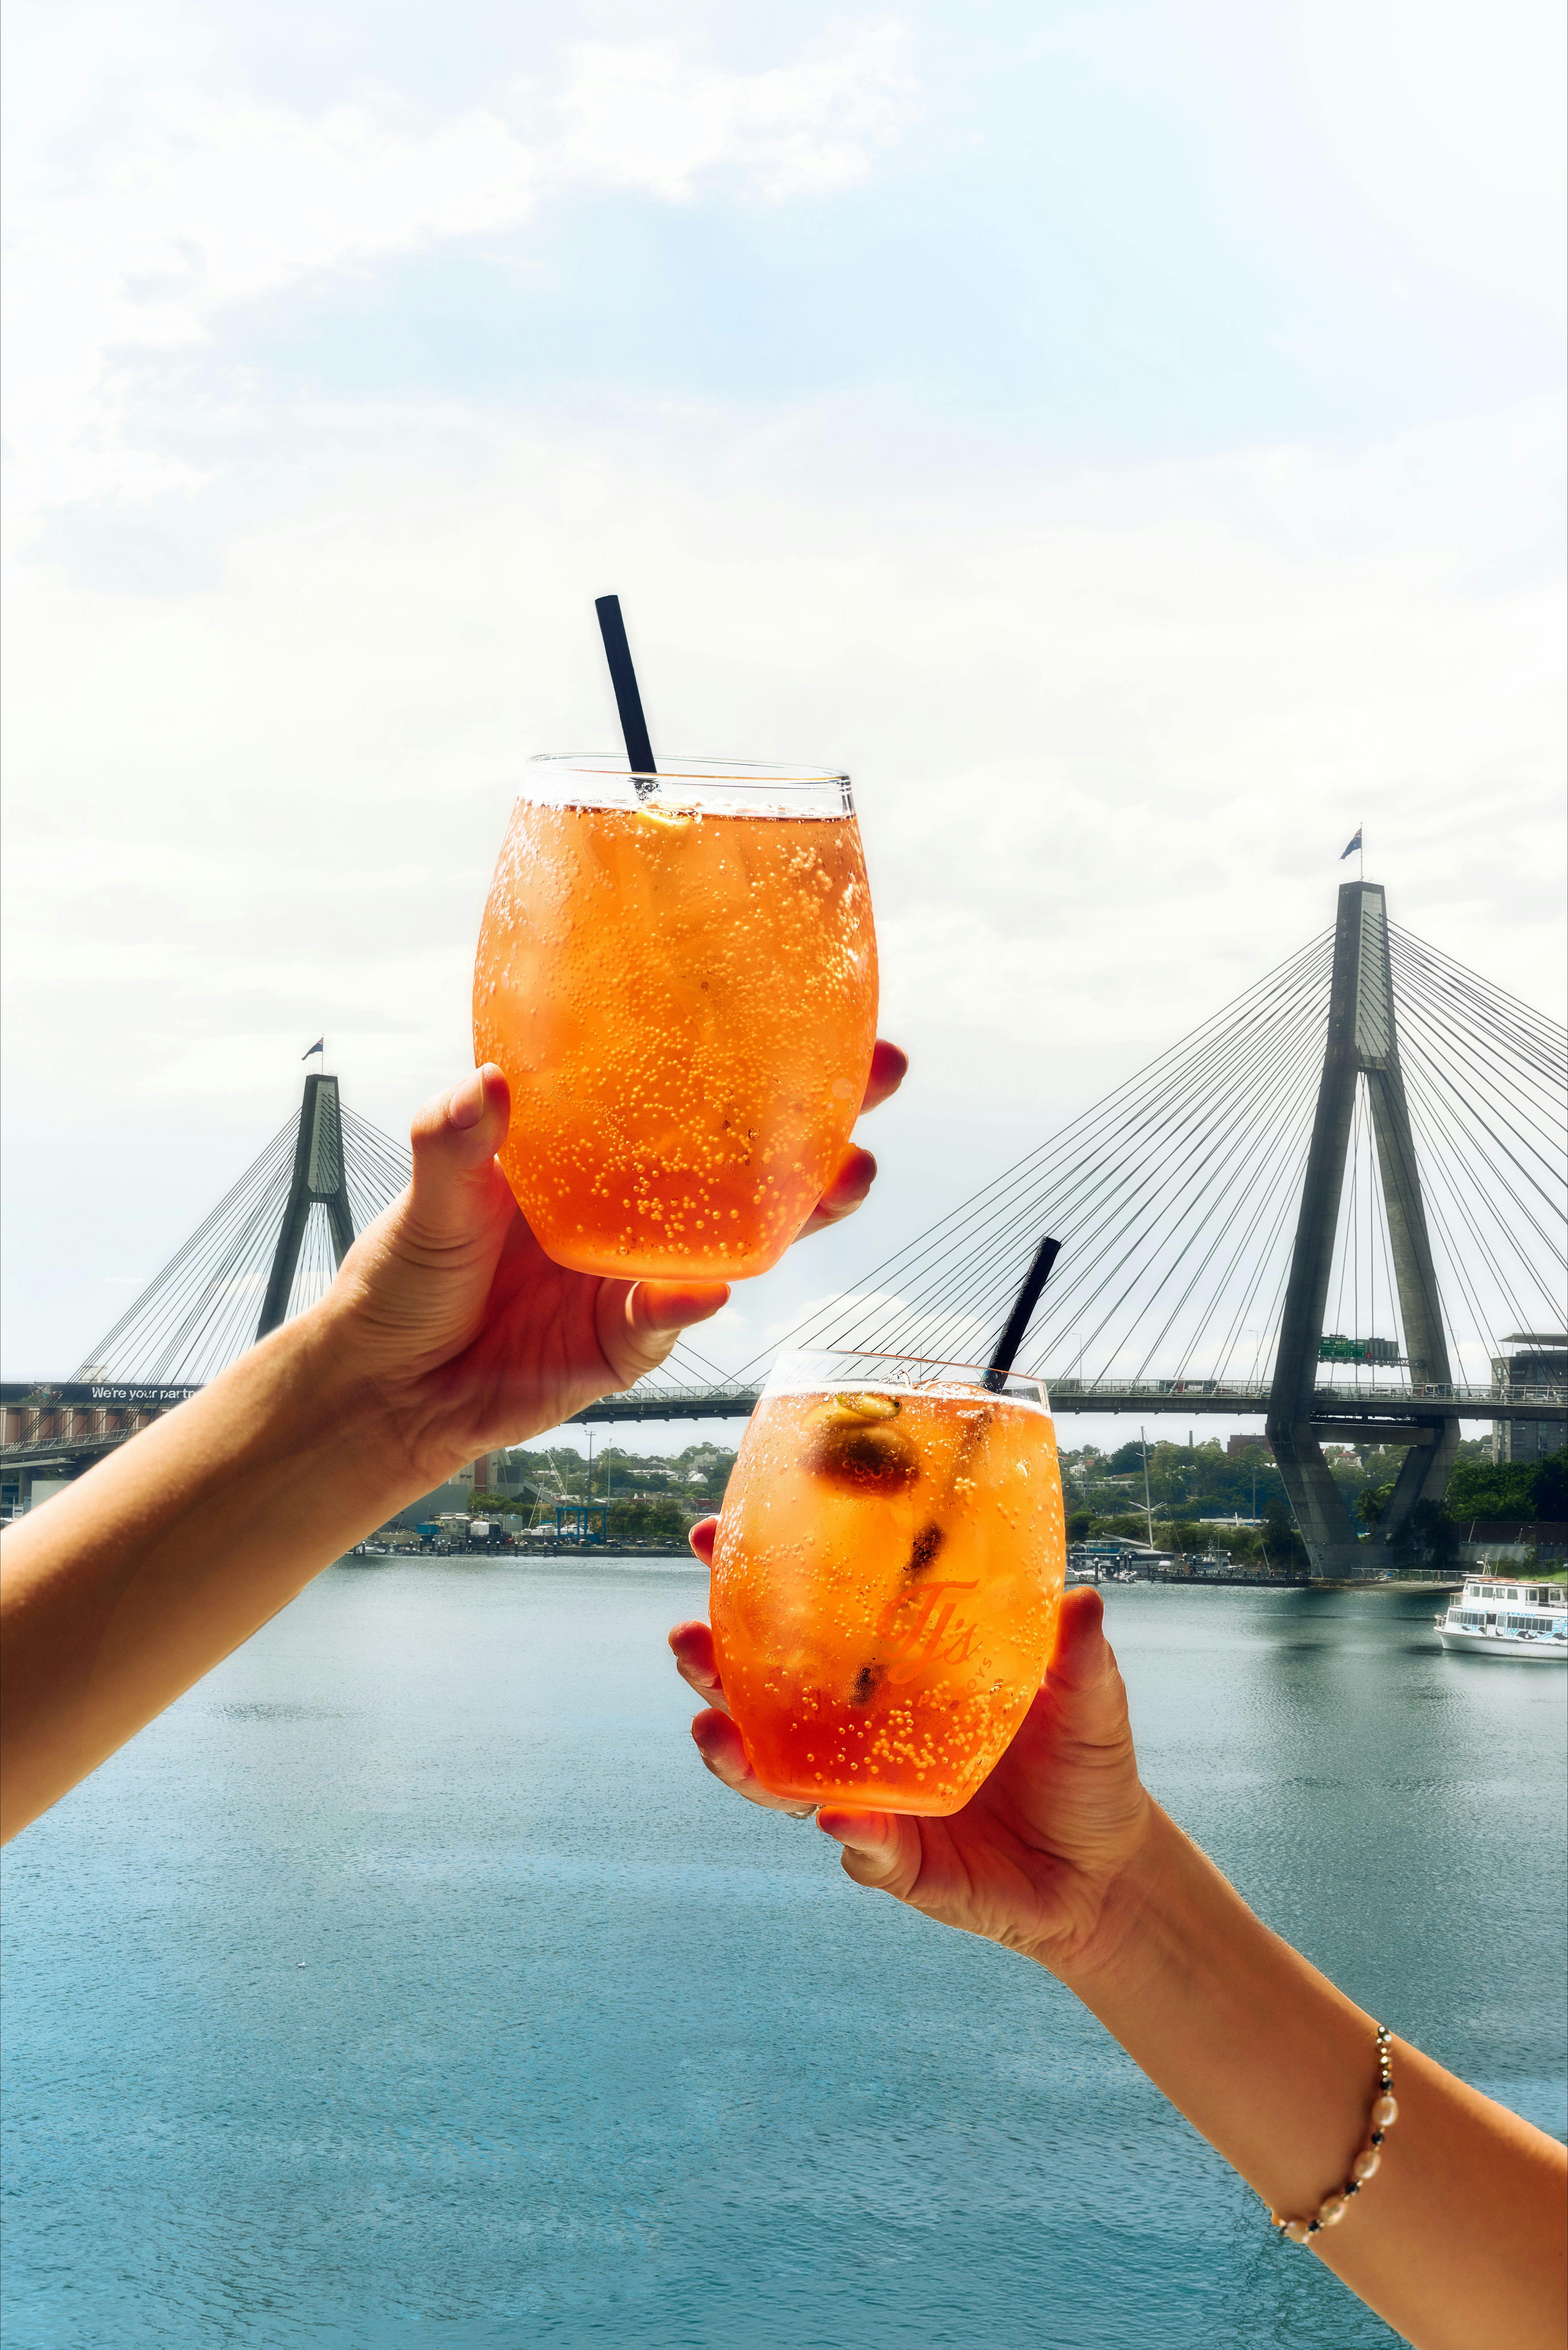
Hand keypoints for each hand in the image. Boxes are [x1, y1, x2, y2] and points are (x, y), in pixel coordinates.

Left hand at [316, 1043, 907, 1488]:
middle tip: (878, 1081)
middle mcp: (635, 1212)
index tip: (822, 1014)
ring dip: (797, 1211)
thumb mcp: (429, 1193)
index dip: (759, 1060)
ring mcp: (640, 1278)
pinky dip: (686, 1305)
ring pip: (740, 1241)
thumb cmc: (406, 1274)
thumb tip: (487, 1083)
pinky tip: (706, 1292)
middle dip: (823, 1124)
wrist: (383, 1381)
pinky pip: (671, 1321)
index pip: (691, 1097)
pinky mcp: (627, 1344)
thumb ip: (455, 1140)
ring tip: (847, 1180)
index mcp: (596, 1156)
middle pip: (750, 1164)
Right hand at [670, 1522, 1151, 1977]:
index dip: (750, 1580)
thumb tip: (1084, 1599)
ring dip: (739, 1755)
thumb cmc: (1082, 1764)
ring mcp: (867, 1797)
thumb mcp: (1088, 1695)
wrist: (1105, 1870)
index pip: (807, 1619)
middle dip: (713, 1666)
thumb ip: (1078, 1650)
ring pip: (779, 1778)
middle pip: (761, 1695)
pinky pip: (857, 1849)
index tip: (708, 1539)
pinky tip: (838, 1818)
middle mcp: (862, 1733)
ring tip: (711, 1731)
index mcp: (892, 1676)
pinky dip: (847, 1834)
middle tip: (687, 1636)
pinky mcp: (894, 1861)